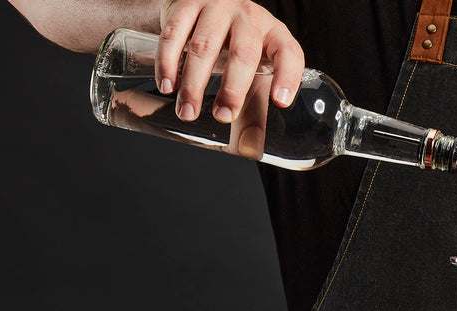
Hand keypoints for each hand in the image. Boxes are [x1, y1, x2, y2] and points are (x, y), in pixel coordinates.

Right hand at [156, 0, 303, 154]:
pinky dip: (168, 62)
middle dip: (232, 89)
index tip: (280, 103)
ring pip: (204, 45)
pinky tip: (168, 86)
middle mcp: (248, 17)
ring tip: (188, 112)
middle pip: (243, 53)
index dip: (288, 77)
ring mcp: (216, 6)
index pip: (289, 53)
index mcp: (274, 35)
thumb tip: (250, 151)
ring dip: (193, 83)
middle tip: (222, 117)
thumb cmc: (233, 48)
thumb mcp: (251, 75)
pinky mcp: (185, 3)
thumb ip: (254, 112)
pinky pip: (174, 33)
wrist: (202, 7)